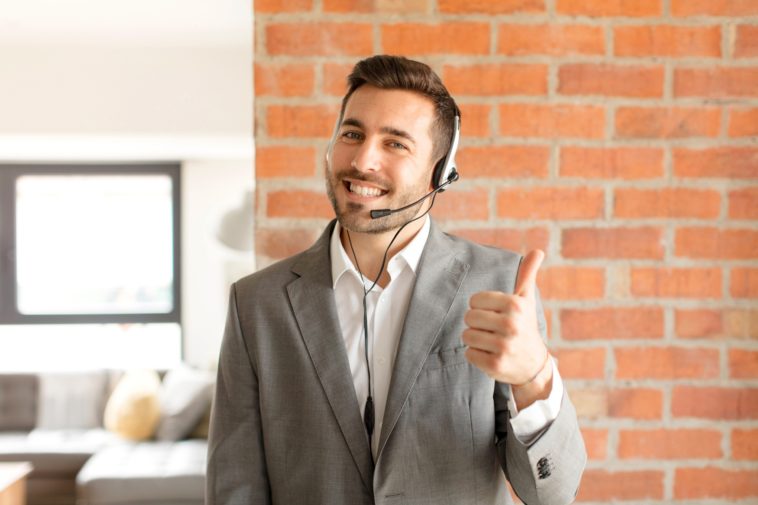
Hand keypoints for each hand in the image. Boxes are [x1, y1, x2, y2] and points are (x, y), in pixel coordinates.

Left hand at [462, 250, 549, 391]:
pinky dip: (476, 355)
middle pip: (469, 317)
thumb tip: (537, 251)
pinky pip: (469, 353)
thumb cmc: (524, 326)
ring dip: (476, 340)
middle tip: (493, 330)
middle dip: (477, 324)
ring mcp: (503, 346)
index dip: (481, 308)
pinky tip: (492, 355)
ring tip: (492, 342)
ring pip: (467, 335)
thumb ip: (527, 275)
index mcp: (515, 305)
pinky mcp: (495, 365)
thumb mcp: (526, 301)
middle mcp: (511, 324)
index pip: (474, 300)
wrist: (533, 365)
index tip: (495, 314)